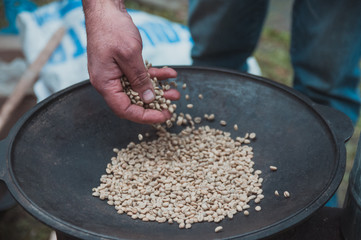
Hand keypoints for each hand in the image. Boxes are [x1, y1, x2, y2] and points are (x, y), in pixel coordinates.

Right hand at [82, 0, 179, 123]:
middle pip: (133, 102)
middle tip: (171, 108)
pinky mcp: (123, 66)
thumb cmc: (112, 29)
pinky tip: (170, 73)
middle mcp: (109, 82)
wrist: (106, 10)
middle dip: (154, 105)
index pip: (124, 110)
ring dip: (158, 91)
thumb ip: (139, 78)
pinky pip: (140, 76)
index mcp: (105, 84)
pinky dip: (155, 75)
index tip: (162, 117)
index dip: (144, 116)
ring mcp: (116, 75)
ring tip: (175, 92)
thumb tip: (148, 99)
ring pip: (139, 89)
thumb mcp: (130, 54)